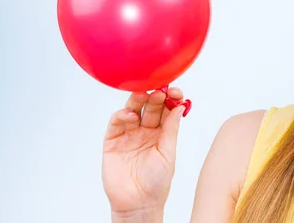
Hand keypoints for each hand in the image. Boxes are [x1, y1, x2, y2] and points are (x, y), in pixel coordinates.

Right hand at [102, 87, 185, 214]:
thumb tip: (180, 106)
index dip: (170, 97)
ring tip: (144, 95)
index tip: (175, 91)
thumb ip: (171, 129)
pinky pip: (116, 122)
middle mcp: (146, 130)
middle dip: (155, 95)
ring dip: (137, 100)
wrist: (138, 204)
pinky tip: (131, 115)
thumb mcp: (168, 153)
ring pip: (133, 109)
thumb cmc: (157, 182)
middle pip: (150, 106)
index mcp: (162, 132)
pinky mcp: (112, 140)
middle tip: (159, 90)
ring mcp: (129, 134)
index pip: (167, 108)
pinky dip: (122, 115)